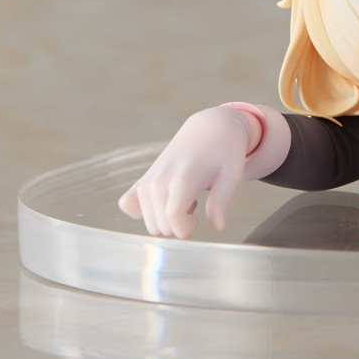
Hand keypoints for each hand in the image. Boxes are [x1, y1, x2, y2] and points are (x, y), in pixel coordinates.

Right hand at [118, 105, 257, 238]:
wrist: (208, 130)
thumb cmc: (223, 154)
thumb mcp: (231, 176)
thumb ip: (220, 203)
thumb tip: (218, 227)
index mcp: (183, 180)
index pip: (174, 220)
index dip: (187, 228)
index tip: (198, 219)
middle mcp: (159, 181)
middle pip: (161, 227)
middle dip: (179, 224)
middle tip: (194, 200)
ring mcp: (147, 180)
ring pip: (150, 224)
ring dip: (167, 217)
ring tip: (183, 195)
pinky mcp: (140, 180)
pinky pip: (127, 205)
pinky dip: (144, 210)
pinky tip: (162, 200)